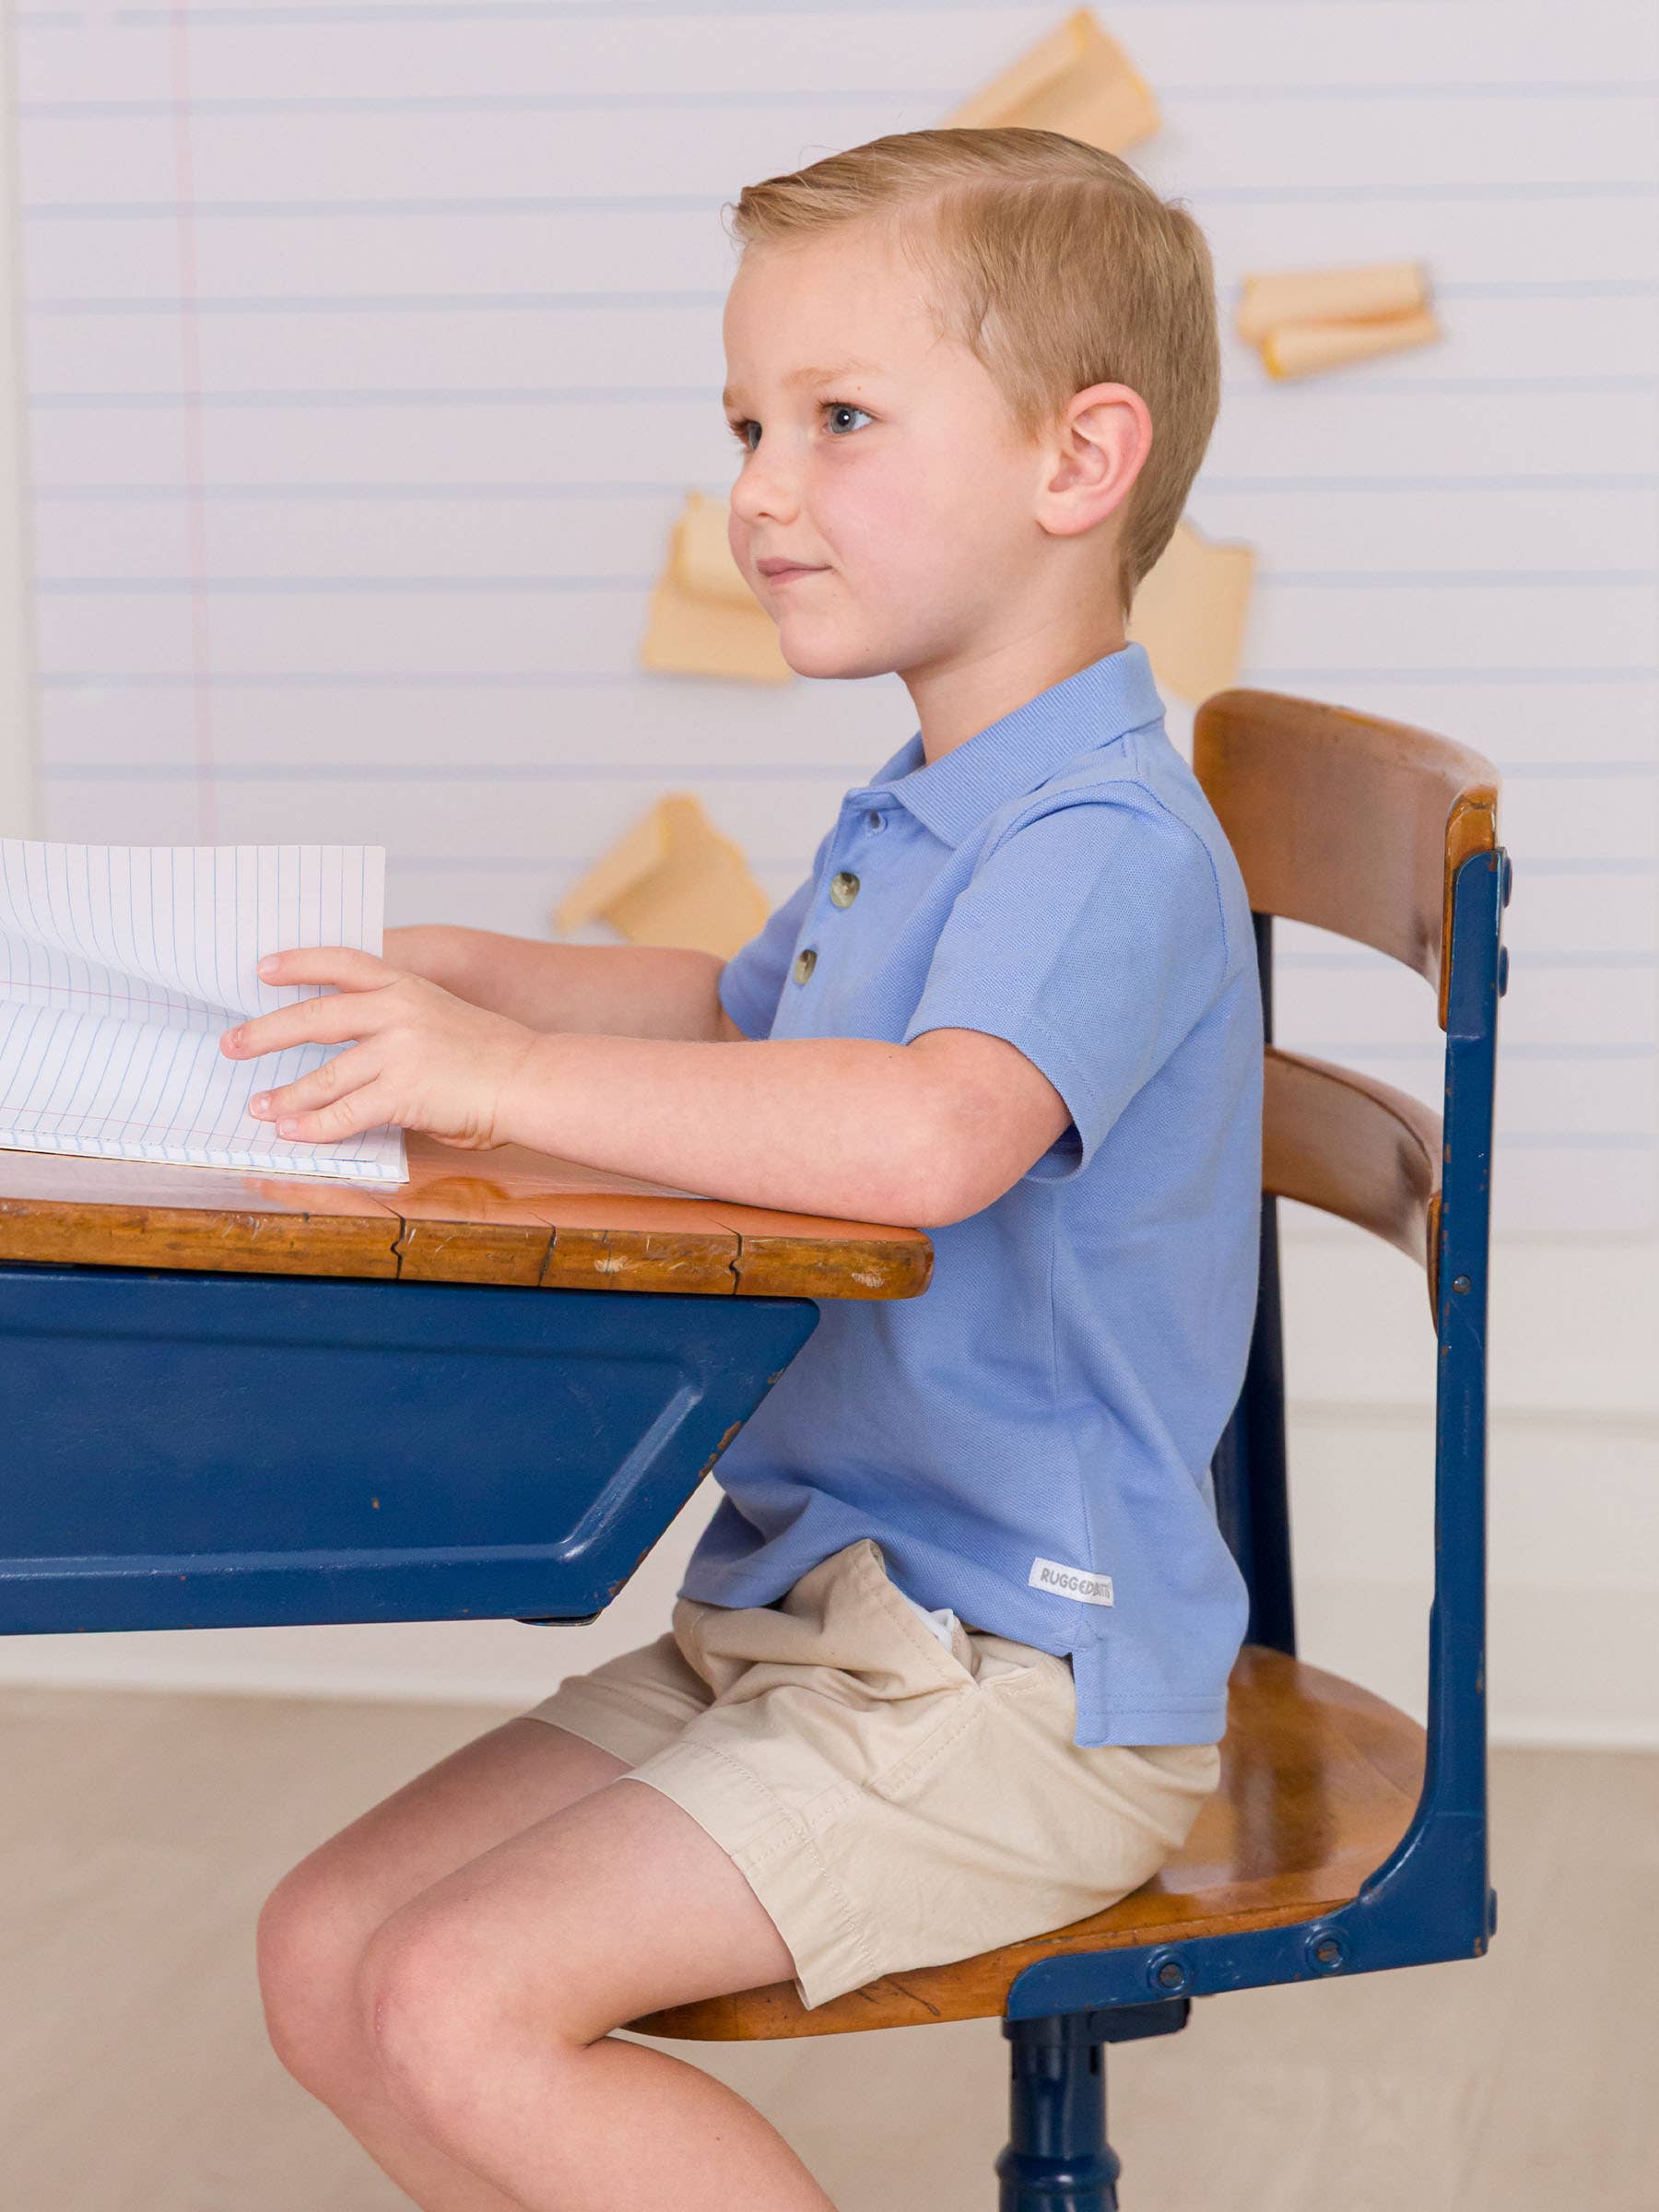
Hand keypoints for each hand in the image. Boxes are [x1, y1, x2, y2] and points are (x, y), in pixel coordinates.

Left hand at [220, 946, 542, 1150]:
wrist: (532, 1079)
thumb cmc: (494, 1055)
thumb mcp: (442, 1016)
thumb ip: (398, 1022)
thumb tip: (347, 1046)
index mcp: (407, 985)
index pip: (341, 961)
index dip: (298, 963)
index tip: (262, 969)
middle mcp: (397, 1011)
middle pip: (314, 1016)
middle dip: (265, 1032)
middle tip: (232, 1043)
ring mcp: (398, 1051)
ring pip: (323, 1075)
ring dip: (285, 1094)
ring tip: (258, 1105)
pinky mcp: (403, 1092)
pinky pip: (345, 1113)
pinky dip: (314, 1125)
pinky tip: (293, 1131)